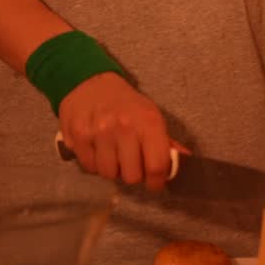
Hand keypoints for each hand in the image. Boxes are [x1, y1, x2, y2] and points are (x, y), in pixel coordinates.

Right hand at [58, 72, 188, 190]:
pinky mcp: (78, 135)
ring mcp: (99, 131)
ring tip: (112, 153)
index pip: (157, 166)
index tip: (153, 182)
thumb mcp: (150, 115)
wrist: (89, 81)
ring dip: (112, 169)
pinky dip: (94, 163)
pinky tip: (96, 148)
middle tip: (129, 162)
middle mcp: (124, 126)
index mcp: (148, 122)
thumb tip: (185, 161)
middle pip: (132, 177)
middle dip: (132, 174)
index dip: (157, 182)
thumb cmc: (125, 103)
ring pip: (109, 174)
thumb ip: (166, 142)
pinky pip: (89, 167)